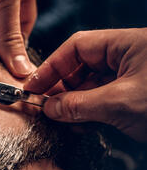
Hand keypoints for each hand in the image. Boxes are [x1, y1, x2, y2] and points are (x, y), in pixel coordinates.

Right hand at [24, 28, 146, 142]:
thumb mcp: (119, 103)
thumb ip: (79, 104)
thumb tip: (50, 108)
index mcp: (127, 44)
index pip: (77, 47)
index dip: (52, 66)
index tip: (34, 86)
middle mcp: (129, 57)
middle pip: (82, 67)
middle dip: (61, 89)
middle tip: (44, 107)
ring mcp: (134, 78)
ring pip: (92, 87)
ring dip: (74, 104)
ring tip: (59, 120)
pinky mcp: (137, 98)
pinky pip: (105, 101)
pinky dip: (90, 113)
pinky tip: (79, 125)